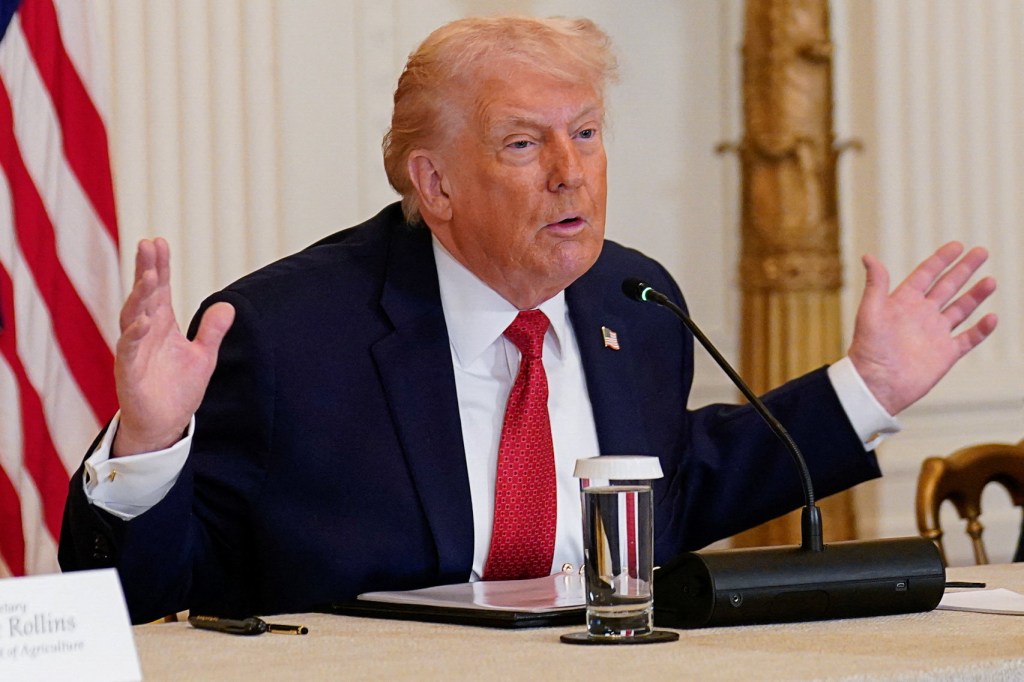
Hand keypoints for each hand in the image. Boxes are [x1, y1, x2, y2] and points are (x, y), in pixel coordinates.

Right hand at [112, 238, 234, 456]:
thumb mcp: (204, 356)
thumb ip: (213, 331)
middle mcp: (145, 331)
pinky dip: (135, 334)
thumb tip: (228, 305)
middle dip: (146, 270)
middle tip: (147, 245)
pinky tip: (144, 320)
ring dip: (140, 296)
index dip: (159, 265)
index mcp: (161, 324)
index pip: (160, 289)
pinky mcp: (129, 371)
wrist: (165, 424)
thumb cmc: (178, 389)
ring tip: (150, 276)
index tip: (158, 240)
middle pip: (144, 295)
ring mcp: (134, 350)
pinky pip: (129, 349)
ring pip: (133, 316)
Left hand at [847, 242, 996, 415]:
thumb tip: (869, 256)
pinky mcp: (945, 354)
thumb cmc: (868, 349)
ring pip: (960, 310)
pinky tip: (992, 317)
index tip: (957, 245)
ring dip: (975, 295)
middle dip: (964, 270)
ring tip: (990, 280)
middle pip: (947, 287)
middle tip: (982, 252)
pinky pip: (968, 339)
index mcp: (903, 302)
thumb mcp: (870, 312)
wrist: (876, 385)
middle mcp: (921, 315)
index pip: (926, 275)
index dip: (941, 260)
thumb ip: (876, 284)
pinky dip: (981, 329)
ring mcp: (935, 334)